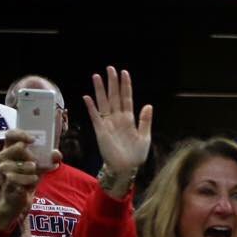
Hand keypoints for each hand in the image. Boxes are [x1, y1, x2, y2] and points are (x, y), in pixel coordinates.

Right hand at [0, 130, 55, 230]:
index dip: (20, 134)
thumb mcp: (43, 164)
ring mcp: (4, 172)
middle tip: (34, 161)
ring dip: (24, 169)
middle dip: (23, 155)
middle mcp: (4, 158)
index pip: (10, 135)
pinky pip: (13, 181)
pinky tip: (33, 181)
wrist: (23, 196)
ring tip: (35, 174)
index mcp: (12, 148)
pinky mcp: (7, 184)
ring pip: (8, 167)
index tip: (33, 139)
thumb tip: (56, 153)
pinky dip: (26, 181)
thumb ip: (51, 158)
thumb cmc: (31, 174)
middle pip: (7, 151)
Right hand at [83, 67, 152, 186]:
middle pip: (114, 97)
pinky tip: (87, 97)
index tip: (124, 73)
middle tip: (110, 68)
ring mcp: (108, 123)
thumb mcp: (145, 137)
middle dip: (112, 83)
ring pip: (104, 103)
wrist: (126, 168)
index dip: (125, 86)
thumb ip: (145, 121)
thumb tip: (148, 105)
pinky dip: (91, 107)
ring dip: (100, 90)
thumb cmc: (136, 155)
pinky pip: (95, 116)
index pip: (127, 98)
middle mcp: (118, 118)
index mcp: (129, 119)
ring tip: (97, 76)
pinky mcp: (100, 130)